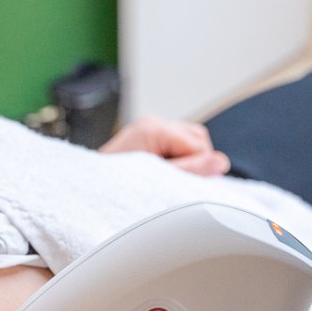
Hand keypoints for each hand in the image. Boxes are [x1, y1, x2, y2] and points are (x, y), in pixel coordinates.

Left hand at [100, 116, 229, 175]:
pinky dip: (179, 156)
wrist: (89, 188)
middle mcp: (153, 122)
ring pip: (193, 138)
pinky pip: (179, 141)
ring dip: (189, 158)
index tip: (180, 184)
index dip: (197, 168)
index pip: (199, 146)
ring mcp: (151, 126)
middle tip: (174, 181)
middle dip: (195, 161)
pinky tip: (165, 170)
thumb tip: (222, 162)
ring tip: (167, 176)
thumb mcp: (159, 180)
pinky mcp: (150, 133)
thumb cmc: (119, 186)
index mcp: (153, 129)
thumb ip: (192, 170)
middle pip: (199, 138)